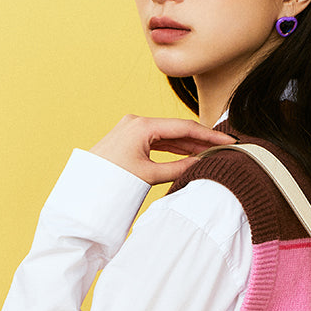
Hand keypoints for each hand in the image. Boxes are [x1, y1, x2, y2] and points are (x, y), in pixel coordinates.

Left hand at [90, 114, 235, 184]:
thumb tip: (201, 164)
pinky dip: (174, 148)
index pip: (184, 127)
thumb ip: (178, 168)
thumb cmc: (111, 180)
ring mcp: (133, 129)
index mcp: (142, 126)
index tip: (227, 141)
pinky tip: (189, 154)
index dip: (208, 136)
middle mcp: (137, 122)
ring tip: (210, 153)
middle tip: (224, 147)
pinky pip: (158, 140)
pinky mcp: (130, 138)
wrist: (84, 188)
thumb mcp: (149, 175)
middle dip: (201, 139)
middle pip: (177, 129)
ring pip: (168, 135)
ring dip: (189, 144)